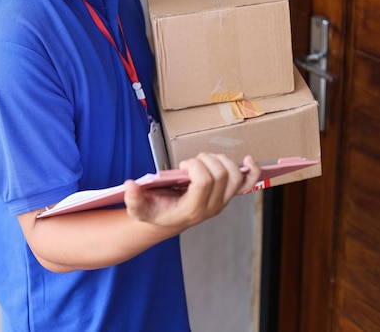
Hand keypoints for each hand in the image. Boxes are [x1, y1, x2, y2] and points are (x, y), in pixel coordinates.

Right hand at [123, 153, 260, 233]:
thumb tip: (129, 186)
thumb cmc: (155, 211)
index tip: (183, 165)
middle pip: (221, 174)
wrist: (167, 220)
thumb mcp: (139, 208)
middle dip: (206, 160)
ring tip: (205, 160)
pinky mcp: (228, 195)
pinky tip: (249, 160)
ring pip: (235, 176)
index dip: (196, 166)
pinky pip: (248, 183)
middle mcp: (212, 207)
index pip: (205, 181)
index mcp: (193, 209)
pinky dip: (251, 170)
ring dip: (221, 160)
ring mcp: (222, 201)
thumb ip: (133, 199)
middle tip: (191, 162)